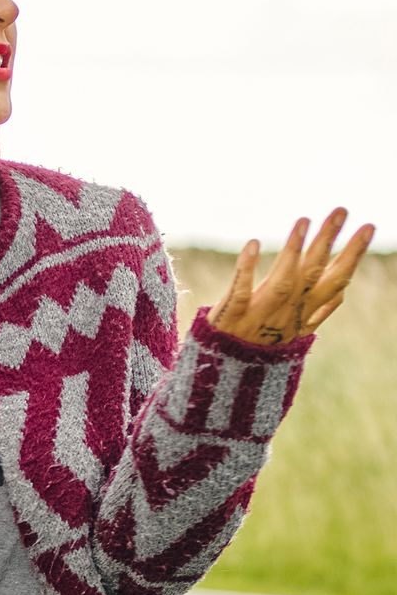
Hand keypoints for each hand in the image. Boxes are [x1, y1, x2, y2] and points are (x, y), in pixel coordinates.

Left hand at [210, 207, 376, 344]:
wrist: (225, 384)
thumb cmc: (261, 356)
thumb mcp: (296, 336)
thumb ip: (319, 312)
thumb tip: (343, 292)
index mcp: (304, 314)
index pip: (336, 280)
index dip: (353, 255)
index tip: (369, 227)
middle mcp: (287, 313)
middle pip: (312, 273)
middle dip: (328, 241)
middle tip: (342, 209)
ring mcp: (260, 316)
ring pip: (283, 280)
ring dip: (294, 250)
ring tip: (304, 219)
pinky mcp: (231, 318)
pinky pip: (240, 292)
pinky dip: (246, 268)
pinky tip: (254, 242)